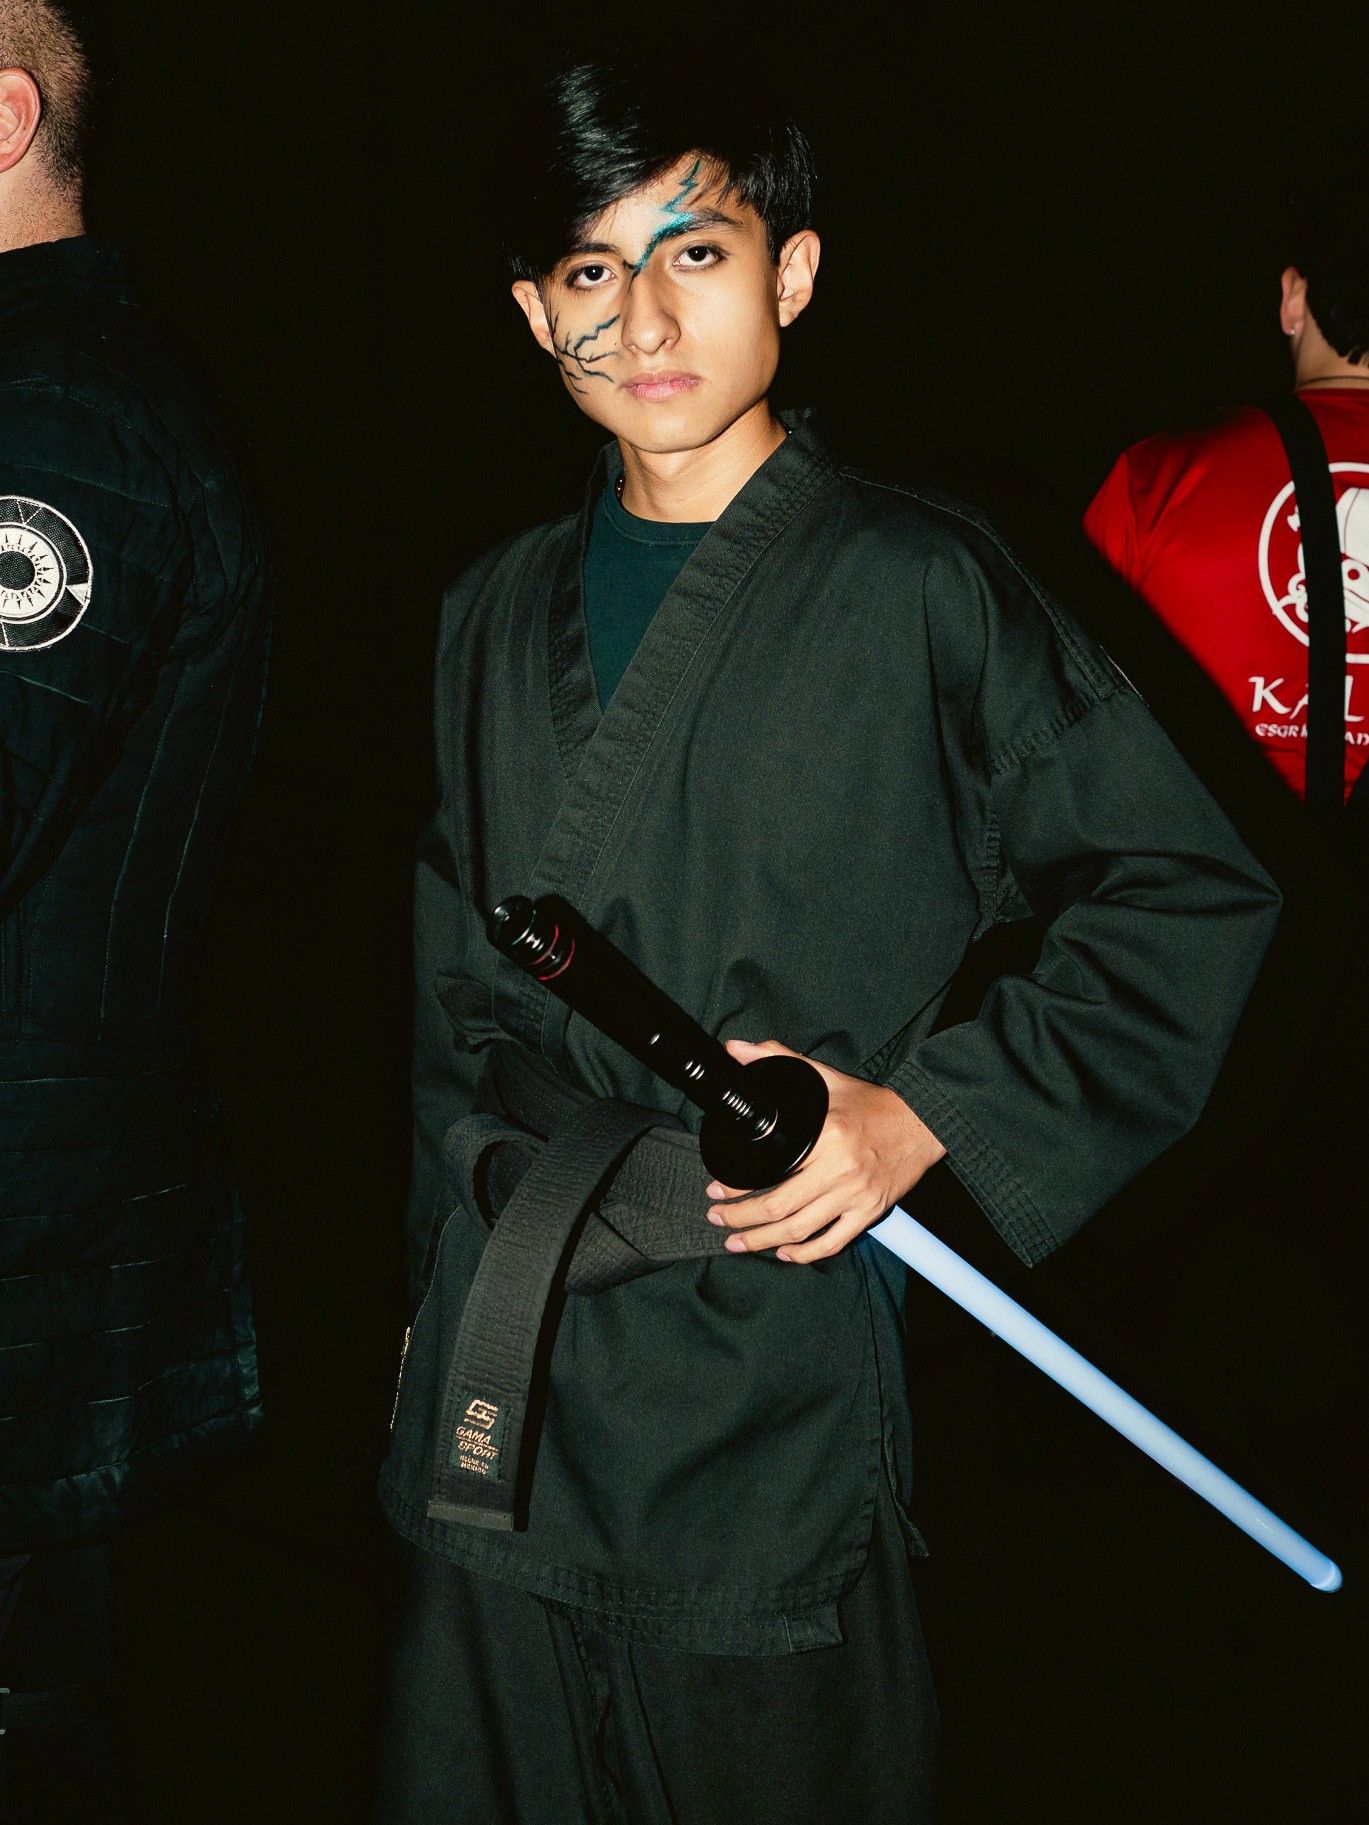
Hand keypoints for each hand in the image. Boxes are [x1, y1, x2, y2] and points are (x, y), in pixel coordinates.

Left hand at [705, 1039, 946, 1263]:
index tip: (718, 1190)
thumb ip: (780, 1059)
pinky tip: (784, 1253)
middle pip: (780, 1208)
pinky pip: (833, 1243)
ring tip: (737, 1243)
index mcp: (827, 1135)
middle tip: (717, 1219)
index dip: (738, 1187)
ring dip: (763, 1242)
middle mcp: (841, 1170)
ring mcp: (856, 1196)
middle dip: (741, 1220)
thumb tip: (736, 1049)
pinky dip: (805, 1254)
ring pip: (800, 1231)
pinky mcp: (870, 1213)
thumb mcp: (826, 1077)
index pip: (771, 1168)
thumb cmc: (873, 1104)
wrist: (924, 1123)